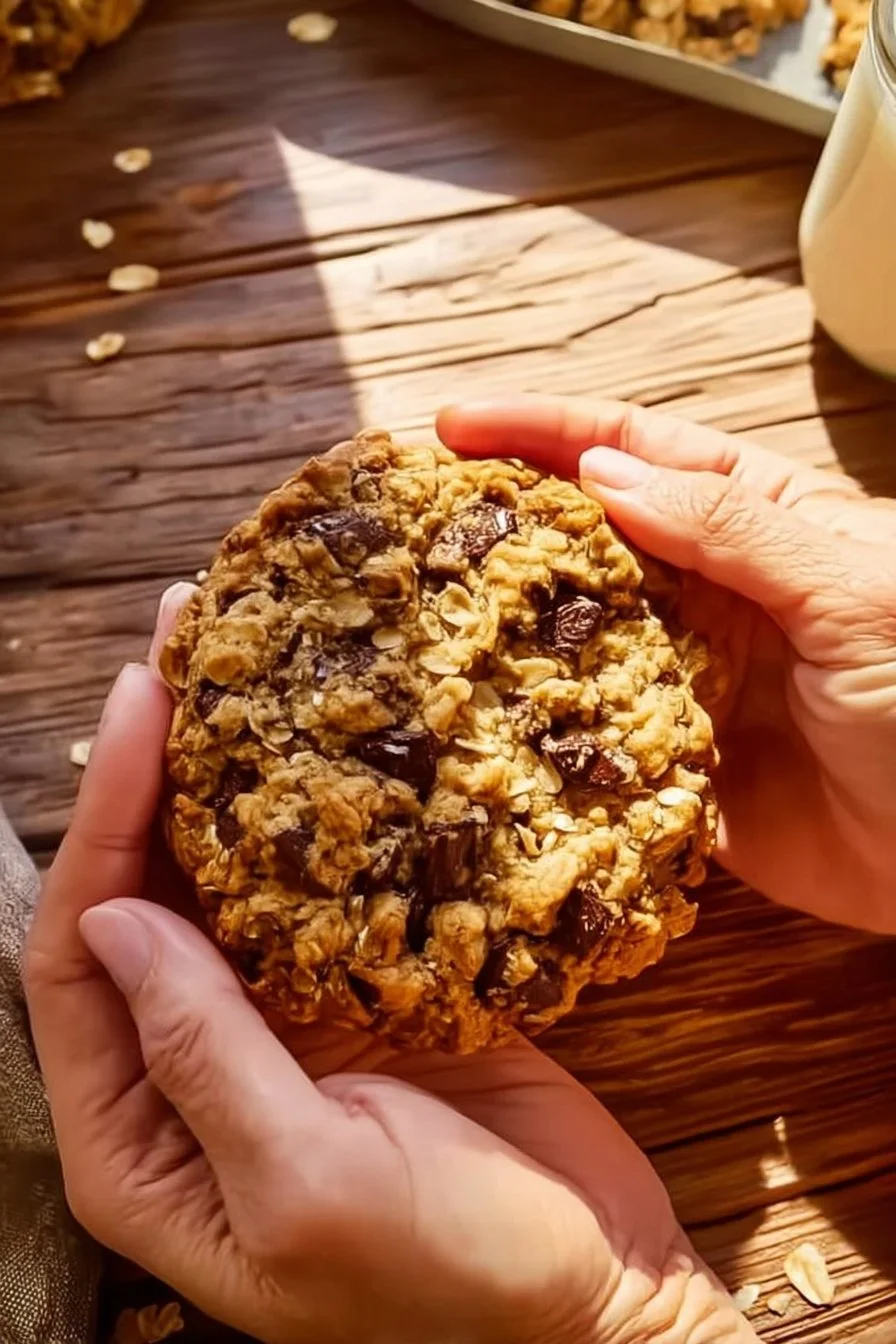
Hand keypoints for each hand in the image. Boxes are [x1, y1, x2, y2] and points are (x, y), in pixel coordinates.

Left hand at [24, 592, 755, 1343]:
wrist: (597, 1290)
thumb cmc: (450, 1280)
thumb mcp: (308, 1186)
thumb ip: (202, 1055)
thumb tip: (117, 918)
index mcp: (140, 1139)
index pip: (78, 959)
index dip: (100, 825)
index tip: (138, 708)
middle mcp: (190, 1068)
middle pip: (143, 894)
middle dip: (152, 770)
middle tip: (182, 643)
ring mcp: (278, 1019)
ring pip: (226, 875)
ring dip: (227, 772)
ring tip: (237, 658)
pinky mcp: (358, 988)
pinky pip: (314, 884)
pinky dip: (313, 811)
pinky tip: (324, 736)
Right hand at [438, 396, 895, 934]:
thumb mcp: (852, 588)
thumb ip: (731, 530)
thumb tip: (603, 475)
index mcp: (758, 523)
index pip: (638, 453)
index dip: (546, 432)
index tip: (455, 426)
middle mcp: (709, 594)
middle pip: (588, 541)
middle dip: (504, 523)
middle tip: (408, 521)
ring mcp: (682, 682)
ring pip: (574, 639)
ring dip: (503, 629)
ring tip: (415, 616)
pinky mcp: (669, 768)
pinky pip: (588, 741)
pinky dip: (534, 731)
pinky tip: (471, 722)